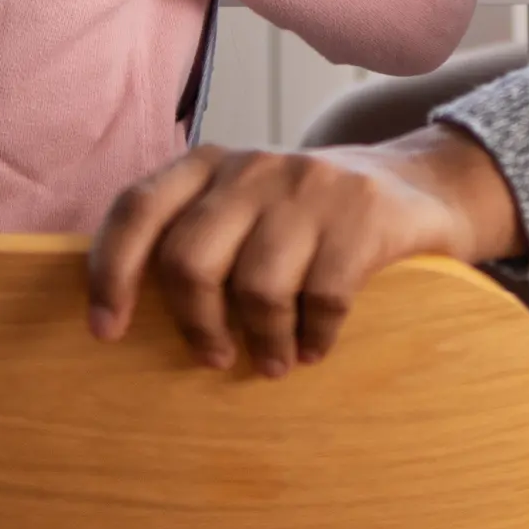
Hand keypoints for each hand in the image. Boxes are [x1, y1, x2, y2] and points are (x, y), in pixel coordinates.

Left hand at [87, 126, 524, 374]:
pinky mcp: (364, 215)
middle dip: (196, 323)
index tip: (105, 330)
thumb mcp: (248, 207)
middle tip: (213, 358)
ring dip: (263, 342)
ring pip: (256, 287)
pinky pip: (323, 298)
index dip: (111, 270)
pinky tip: (316, 347)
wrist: (422, 182)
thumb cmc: (310, 214)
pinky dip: (314, 337)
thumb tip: (125, 312)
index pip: (138, 208)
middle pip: (189, 259)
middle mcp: (254, 168)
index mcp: (212, 166)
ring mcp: (311, 188)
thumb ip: (197, 236)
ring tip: (274, 362)